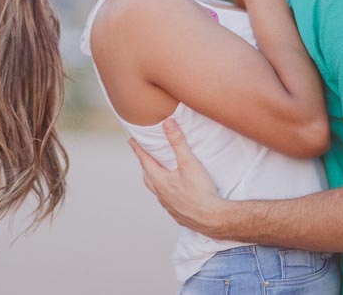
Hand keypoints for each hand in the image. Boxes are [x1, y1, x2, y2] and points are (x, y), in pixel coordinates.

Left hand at [128, 117, 226, 234]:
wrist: (212, 219)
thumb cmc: (200, 191)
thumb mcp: (189, 162)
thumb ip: (178, 142)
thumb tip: (167, 123)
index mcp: (160, 181)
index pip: (144, 160)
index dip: (138, 149)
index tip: (131, 140)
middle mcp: (161, 194)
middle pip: (147, 177)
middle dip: (145, 165)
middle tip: (145, 156)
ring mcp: (168, 206)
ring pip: (156, 190)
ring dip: (155, 180)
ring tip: (159, 173)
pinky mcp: (177, 214)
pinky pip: (166, 201)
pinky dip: (166, 193)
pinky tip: (174, 192)